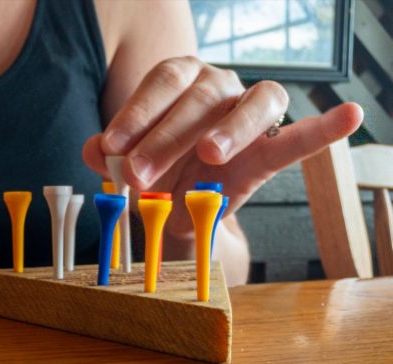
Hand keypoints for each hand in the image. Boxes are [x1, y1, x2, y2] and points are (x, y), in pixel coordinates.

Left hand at [83, 56, 362, 239]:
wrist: (180, 202)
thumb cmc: (153, 171)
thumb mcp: (125, 164)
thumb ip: (109, 155)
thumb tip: (94, 150)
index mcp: (178, 81)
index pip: (161, 84)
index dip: (136, 114)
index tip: (110, 148)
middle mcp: (216, 86)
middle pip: (199, 98)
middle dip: (166, 137)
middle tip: (137, 175)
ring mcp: (248, 112)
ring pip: (251, 104)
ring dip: (229, 129)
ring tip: (210, 155)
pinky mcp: (271, 146)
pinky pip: (299, 133)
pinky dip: (323, 127)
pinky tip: (350, 115)